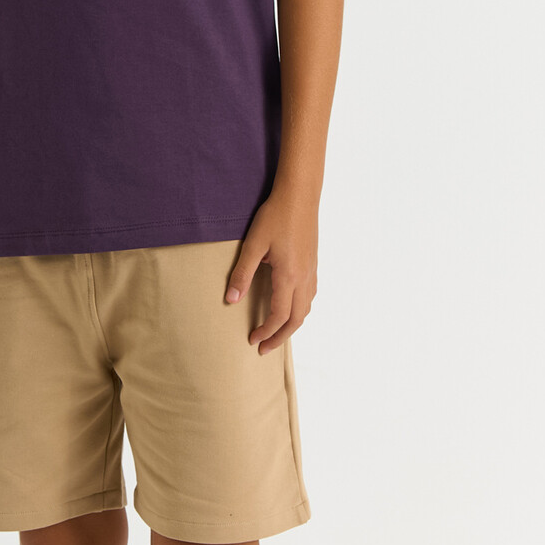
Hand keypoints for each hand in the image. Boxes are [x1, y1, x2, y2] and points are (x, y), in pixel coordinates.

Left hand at [224, 191, 317, 353]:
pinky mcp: (313, 264)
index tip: (252, 340)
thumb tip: (231, 301)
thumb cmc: (276, 217)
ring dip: (291, 325)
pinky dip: (300, 310)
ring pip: (306, 309)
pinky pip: (310, 296)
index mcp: (289, 276)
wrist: (300, 196)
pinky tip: (290, 307)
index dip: (266, 332)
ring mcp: (312, 271)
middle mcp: (304, 278)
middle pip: (296, 319)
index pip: (279, 316)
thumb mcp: (254, 245)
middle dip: (280, 337)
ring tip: (276, 332)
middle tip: (264, 348)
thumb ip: (242, 274)